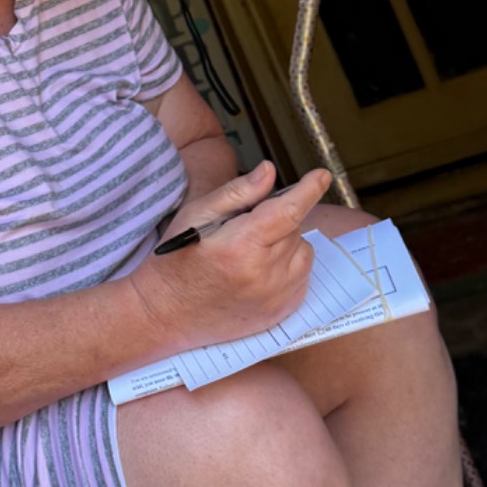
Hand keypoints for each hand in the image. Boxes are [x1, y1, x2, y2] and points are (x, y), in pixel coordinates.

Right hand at [130, 160, 331, 349]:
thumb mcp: (196, 216)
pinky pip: (302, 278)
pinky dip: (289, 268)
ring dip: (287, 244)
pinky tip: (259, 271)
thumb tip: (268, 171)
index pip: (289, 211)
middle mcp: (264, 275)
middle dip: (278, 220)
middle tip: (246, 229)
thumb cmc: (177, 260)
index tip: (321, 175)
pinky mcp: (281, 313)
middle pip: (294, 229)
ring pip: (303, 253)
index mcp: (241, 246)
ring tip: (252, 252)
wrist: (165, 314)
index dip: (309, 189)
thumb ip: (237, 193)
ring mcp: (275, 298)